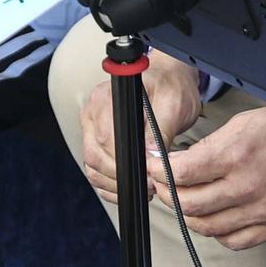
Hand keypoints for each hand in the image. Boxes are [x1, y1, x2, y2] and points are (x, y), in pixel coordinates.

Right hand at [81, 51, 200, 204]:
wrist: (169, 82)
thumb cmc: (172, 87)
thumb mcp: (175, 105)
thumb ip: (162, 130)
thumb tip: (150, 156)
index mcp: (108, 97)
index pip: (106, 138)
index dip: (126, 160)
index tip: (147, 172)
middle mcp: (93, 111)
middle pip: (96, 155)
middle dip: (123, 175)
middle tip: (151, 182)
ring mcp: (90, 127)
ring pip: (93, 167)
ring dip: (117, 183)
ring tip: (145, 184)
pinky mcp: (95, 141)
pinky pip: (96, 171)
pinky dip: (112, 184)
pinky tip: (131, 184)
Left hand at [147, 107, 265, 250]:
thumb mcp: (248, 121)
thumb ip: (211, 143)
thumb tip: (179, 159)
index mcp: (237, 154)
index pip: (181, 172)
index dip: (158, 169)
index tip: (154, 164)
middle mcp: (246, 186)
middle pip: (187, 202)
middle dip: (166, 192)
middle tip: (163, 183)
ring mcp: (260, 210)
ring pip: (205, 226)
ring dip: (186, 214)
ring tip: (183, 200)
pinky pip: (232, 241)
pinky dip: (215, 232)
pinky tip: (214, 217)